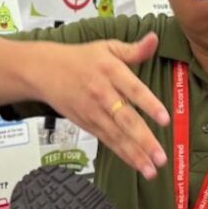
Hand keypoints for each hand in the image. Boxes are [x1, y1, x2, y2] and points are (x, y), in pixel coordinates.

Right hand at [39, 32, 168, 178]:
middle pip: (125, 119)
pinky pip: (108, 141)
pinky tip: (138, 165)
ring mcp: (94, 112)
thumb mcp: (107, 47)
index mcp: (110, 71)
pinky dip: (123, 154)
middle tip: (160, 156)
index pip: (134, 89)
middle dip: (144, 140)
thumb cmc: (80, 58)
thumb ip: (134, 49)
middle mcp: (103, 94)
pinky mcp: (88, 124)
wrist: (43, 71)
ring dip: (135, 154)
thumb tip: (154, 39)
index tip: (165, 119)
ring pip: (117, 136)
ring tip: (152, 169)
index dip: (149, 105)